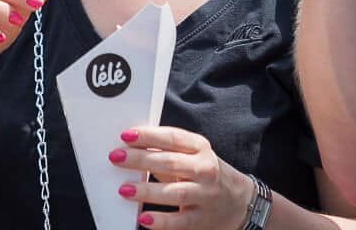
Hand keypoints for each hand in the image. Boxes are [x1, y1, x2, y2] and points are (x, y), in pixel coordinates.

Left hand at [110, 125, 252, 229]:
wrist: (239, 202)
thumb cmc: (206, 174)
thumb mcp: (193, 157)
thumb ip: (167, 153)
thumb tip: (132, 148)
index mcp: (201, 148)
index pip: (173, 138)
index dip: (150, 135)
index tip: (127, 135)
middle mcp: (205, 169)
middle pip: (170, 162)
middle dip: (141, 159)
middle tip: (116, 157)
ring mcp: (205, 195)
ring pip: (175, 192)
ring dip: (147, 190)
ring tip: (124, 189)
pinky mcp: (203, 219)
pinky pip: (180, 221)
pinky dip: (161, 221)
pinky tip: (143, 218)